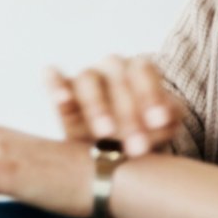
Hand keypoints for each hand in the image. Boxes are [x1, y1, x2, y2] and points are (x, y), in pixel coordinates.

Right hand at [45, 55, 180, 156]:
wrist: (112, 149)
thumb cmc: (141, 132)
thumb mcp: (161, 128)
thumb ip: (165, 120)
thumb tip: (163, 117)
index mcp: (137, 70)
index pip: (143, 70)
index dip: (150, 93)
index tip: (158, 121)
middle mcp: (109, 68)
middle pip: (117, 77)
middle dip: (128, 114)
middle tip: (136, 146)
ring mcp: (83, 77)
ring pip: (87, 79)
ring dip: (97, 106)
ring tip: (105, 133)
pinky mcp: (58, 88)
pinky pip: (52, 77)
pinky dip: (56, 84)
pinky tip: (63, 99)